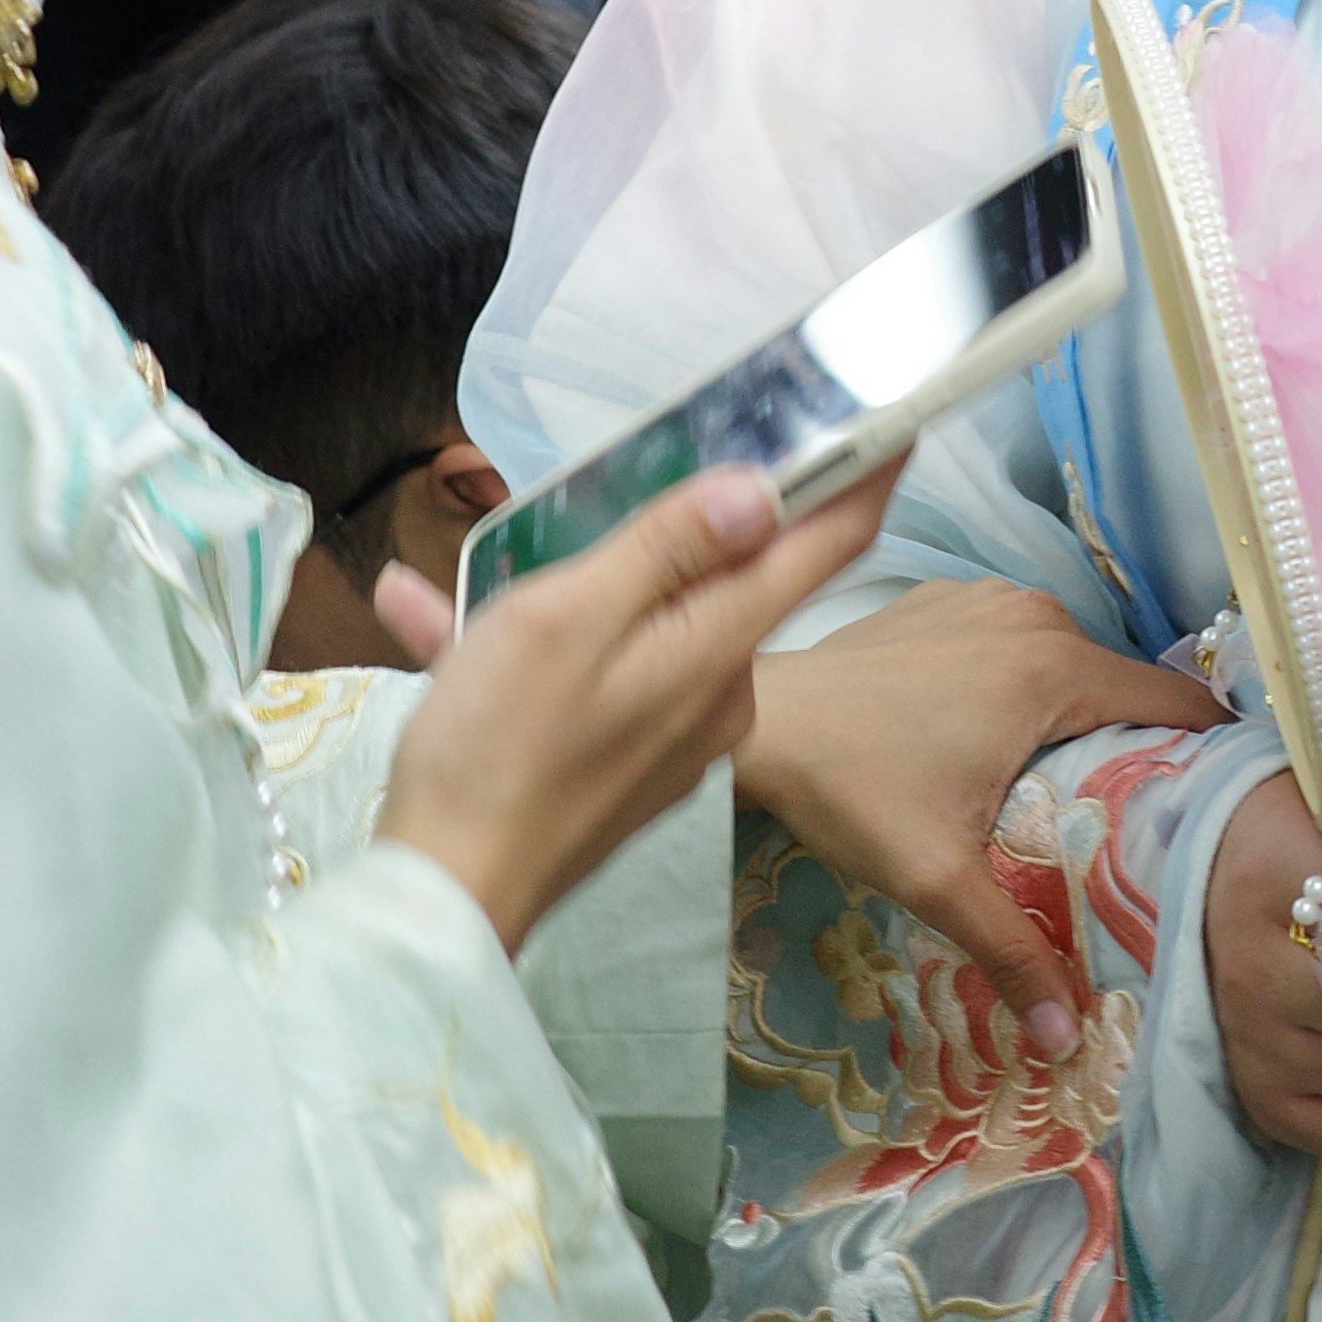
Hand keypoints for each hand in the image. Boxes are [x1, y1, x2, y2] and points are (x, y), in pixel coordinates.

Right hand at [373, 462, 885, 954]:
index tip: (892, 420)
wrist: (442, 902)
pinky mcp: (628, 767)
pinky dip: (534, 650)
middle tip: (603, 490)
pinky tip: (429, 618)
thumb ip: (667, 549)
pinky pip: (599, 678)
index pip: (822, 546)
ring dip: (571, 594)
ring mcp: (674, 736)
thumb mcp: (569, 620)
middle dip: (676, 530)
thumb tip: (762, 490)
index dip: (862, 476)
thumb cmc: (497, 749)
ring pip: (647, 626)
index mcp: (716, 648)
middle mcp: (719, 694)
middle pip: (730, 579)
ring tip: (468, 583)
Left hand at [737, 577, 1224, 1052]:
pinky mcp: (948, 600)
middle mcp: (1034, 615)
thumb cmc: (851, 791)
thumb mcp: (938, 879)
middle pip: (1123, 684)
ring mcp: (988, 598)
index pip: (1174, 700)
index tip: (1221, 805)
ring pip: (1070, 661)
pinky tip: (999, 741)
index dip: (1209, 751)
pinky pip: (1018, 641)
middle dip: (1139, 744)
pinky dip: (1027, 684)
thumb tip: (1071, 1040)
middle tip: (1137, 821)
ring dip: (1079, 715)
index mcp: (1054, 667)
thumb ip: (1015, 951)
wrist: (757, 721)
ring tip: (1072, 789)